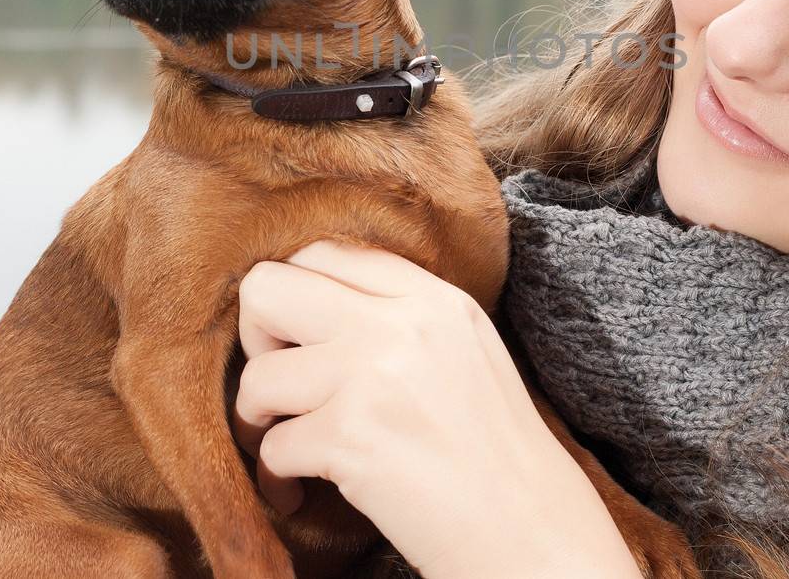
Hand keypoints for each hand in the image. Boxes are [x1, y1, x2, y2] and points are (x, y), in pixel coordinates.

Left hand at [231, 238, 644, 578]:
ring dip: (259, 421)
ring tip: (290, 447)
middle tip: (281, 386)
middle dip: (255, 340)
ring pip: (257, 376)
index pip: (325, 254)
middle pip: (267, 288)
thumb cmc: (494, 455)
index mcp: (432, 298)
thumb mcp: (463, 353)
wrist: (533, 533)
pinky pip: (271, 447)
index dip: (295, 299)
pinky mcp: (352, 437)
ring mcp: (374, 375)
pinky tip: (299, 494)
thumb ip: (400, 319)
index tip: (301, 345)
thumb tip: (310, 310)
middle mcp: (402, 323)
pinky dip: (275, 479)